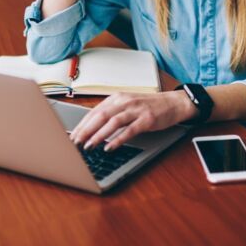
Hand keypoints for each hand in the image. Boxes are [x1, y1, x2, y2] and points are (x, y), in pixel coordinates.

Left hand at [69, 91, 196, 151]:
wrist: (173, 103)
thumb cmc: (148, 106)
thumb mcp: (127, 104)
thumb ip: (111, 112)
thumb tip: (91, 126)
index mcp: (117, 98)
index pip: (95, 111)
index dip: (82, 124)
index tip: (73, 136)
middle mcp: (125, 101)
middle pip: (100, 116)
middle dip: (86, 130)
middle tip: (76, 143)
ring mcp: (136, 110)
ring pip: (113, 122)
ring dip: (99, 135)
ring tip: (89, 146)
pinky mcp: (147, 119)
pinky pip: (129, 130)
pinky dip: (118, 139)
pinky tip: (109, 147)